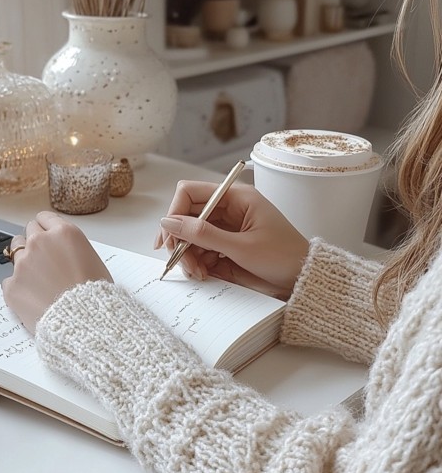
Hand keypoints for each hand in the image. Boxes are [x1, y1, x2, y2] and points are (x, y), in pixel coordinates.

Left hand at [2, 211, 112, 333]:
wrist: (84, 322)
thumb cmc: (95, 295)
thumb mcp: (92, 259)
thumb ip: (71, 248)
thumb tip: (61, 252)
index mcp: (63, 233)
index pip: (44, 218)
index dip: (46, 229)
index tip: (47, 237)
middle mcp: (40, 242)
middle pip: (28, 232)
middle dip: (34, 243)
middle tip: (44, 260)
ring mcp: (22, 264)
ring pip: (15, 253)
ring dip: (25, 262)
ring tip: (39, 280)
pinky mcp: (12, 286)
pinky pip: (10, 280)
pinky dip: (19, 287)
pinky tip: (33, 297)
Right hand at [154, 181, 308, 299]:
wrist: (303, 279)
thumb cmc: (283, 256)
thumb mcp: (242, 247)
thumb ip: (203, 234)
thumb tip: (169, 222)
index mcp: (235, 197)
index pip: (190, 193)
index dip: (175, 212)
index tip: (170, 236)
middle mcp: (227, 209)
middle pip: (187, 216)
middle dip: (180, 239)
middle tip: (179, 261)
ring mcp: (225, 229)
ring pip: (190, 236)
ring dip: (188, 255)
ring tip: (198, 273)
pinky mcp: (225, 247)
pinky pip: (200, 251)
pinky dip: (197, 263)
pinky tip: (204, 274)